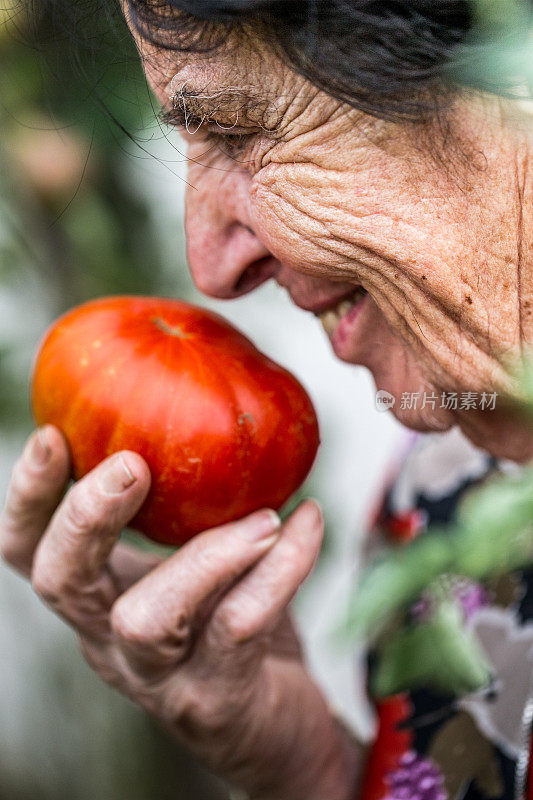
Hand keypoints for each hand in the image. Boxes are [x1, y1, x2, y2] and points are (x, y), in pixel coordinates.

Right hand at [0, 426, 362, 799]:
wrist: (278, 727)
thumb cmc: (233, 626)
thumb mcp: (198, 564)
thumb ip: (190, 513)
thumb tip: (215, 412)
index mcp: (100, 597)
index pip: (31, 552)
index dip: (28, 497)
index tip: (52, 435)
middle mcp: (112, 641)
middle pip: (62, 584)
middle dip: (86, 518)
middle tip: (132, 464)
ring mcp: (159, 679)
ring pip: (146, 620)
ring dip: (206, 554)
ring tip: (266, 515)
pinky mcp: (215, 702)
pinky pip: (239, 627)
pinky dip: (280, 570)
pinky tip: (309, 523)